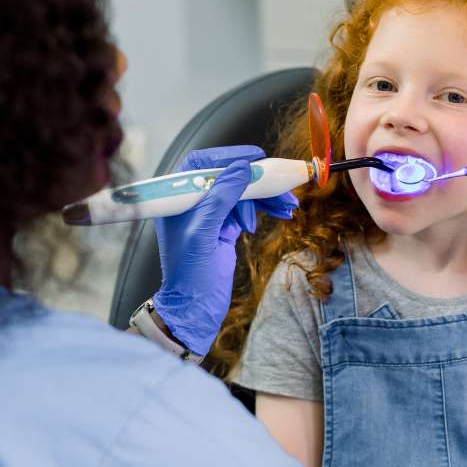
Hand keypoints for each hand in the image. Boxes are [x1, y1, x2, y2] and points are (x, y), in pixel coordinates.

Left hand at [153, 145, 297, 355]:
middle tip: (282, 183)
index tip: (255, 157)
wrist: (195, 310)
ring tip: (288, 204)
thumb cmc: (190, 276)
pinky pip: (248, 209)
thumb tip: (240, 168)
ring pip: (241, 193)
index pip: (202, 164)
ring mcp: (210, 215)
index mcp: (179, 199)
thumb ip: (220, 198)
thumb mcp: (203, 234)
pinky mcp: (224, 228)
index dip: (228, 156)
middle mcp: (193, 203)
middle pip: (228, 177)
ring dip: (266, 196)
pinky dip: (264, 208)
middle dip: (256, 180)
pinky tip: (281, 211)